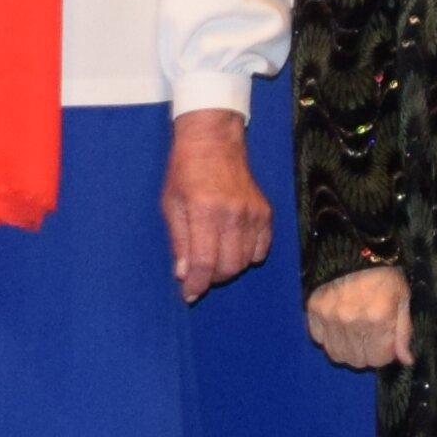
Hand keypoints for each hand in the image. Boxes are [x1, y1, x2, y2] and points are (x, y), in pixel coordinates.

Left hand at [163, 107, 269, 298]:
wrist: (214, 142)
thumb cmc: (185, 172)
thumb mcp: (170, 204)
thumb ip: (179, 241)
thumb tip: (183, 274)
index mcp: (204, 211)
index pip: (204, 262)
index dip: (196, 284)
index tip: (189, 294)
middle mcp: (233, 215)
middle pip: (229, 267)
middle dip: (212, 279)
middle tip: (199, 275)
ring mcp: (253, 214)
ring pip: (246, 261)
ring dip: (229, 268)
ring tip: (213, 259)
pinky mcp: (266, 213)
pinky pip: (262, 249)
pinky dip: (248, 256)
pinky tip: (233, 247)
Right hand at [306, 262, 409, 369]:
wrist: (356, 247)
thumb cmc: (385, 275)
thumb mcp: (403, 301)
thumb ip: (403, 333)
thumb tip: (406, 361)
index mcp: (378, 318)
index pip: (377, 360)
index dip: (384, 354)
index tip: (385, 341)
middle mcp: (351, 320)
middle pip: (356, 360)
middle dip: (366, 353)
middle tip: (370, 336)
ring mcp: (329, 315)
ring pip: (335, 354)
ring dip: (346, 348)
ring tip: (354, 332)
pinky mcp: (313, 308)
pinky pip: (318, 338)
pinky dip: (328, 336)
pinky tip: (338, 323)